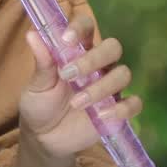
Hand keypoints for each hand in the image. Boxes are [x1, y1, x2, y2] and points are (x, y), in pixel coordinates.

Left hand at [17, 13, 142, 159]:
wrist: (43, 138)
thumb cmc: (40, 105)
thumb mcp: (37, 85)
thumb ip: (42, 62)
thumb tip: (32, 34)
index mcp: (77, 51)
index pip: (87, 27)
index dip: (80, 28)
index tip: (66, 39)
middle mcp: (98, 65)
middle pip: (112, 47)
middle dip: (94, 59)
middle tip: (69, 75)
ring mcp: (110, 87)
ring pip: (123, 74)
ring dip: (101, 87)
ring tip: (76, 103)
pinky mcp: (117, 110)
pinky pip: (134, 103)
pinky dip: (122, 108)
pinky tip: (102, 115)